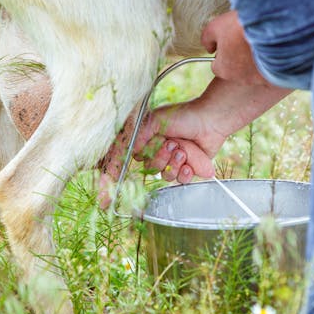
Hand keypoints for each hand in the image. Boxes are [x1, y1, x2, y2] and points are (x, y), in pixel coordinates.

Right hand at [97, 101, 224, 208]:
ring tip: (182, 149)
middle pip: (148, 169)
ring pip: (164, 176)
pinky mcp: (187, 168)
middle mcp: (156, 152)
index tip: (104, 198)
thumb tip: (129, 153)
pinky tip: (189, 161)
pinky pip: (180, 181)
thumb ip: (137, 137)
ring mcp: (172, 161)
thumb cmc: (182, 115)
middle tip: (171, 144)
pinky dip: (184, 172)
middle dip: (159, 158)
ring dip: (173, 163)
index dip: (113, 179)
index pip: (124, 161)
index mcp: (144, 141)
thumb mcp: (154, 121)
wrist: (210, 119)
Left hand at [202, 10, 269, 85]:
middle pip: (236, 69)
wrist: (274, 27)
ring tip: (260, 42)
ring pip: (254, 71)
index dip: (222, 52)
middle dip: (239, 57)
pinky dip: (271, 62)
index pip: (217, 66)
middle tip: (245, 39)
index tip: (229, 41)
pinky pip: (271, 71)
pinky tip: (273, 49)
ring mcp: (260, 79)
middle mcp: (241, 79)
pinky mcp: (276, 76)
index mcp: (224, 69)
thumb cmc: (241, 27)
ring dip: (255, 60)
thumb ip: (207, 38)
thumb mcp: (215, 26)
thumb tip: (209, 47)